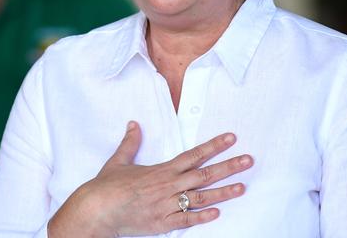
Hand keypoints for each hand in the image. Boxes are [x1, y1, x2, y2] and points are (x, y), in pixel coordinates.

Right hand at [48, 121, 252, 236]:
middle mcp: (168, 186)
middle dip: (228, 166)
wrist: (97, 210)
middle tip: (249, 160)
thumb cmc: (107, 186)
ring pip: (201, 198)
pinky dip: (202, 217)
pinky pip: (186, 220)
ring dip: (223, 192)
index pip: (194, 155)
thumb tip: (133, 124)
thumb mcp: (119, 160)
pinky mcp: (162, 223)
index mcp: (162, 170)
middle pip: (204, 175)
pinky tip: (218, 213)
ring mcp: (167, 205)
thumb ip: (130, 142)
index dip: (214, 146)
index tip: (231, 138)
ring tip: (242, 187)